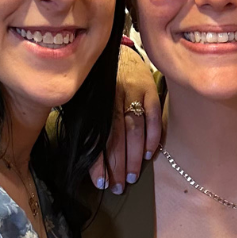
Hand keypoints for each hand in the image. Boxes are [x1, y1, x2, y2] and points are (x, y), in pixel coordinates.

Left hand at [89, 42, 161, 191]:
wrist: (118, 50)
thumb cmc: (99, 82)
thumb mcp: (86, 97)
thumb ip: (86, 122)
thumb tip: (84, 156)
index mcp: (94, 101)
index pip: (97, 137)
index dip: (99, 162)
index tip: (101, 183)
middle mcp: (112, 96)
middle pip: (116, 137)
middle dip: (118, 165)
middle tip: (119, 187)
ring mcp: (133, 91)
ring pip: (134, 129)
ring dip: (134, 156)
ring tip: (132, 177)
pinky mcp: (150, 89)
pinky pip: (153, 116)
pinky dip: (152, 136)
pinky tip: (149, 154)